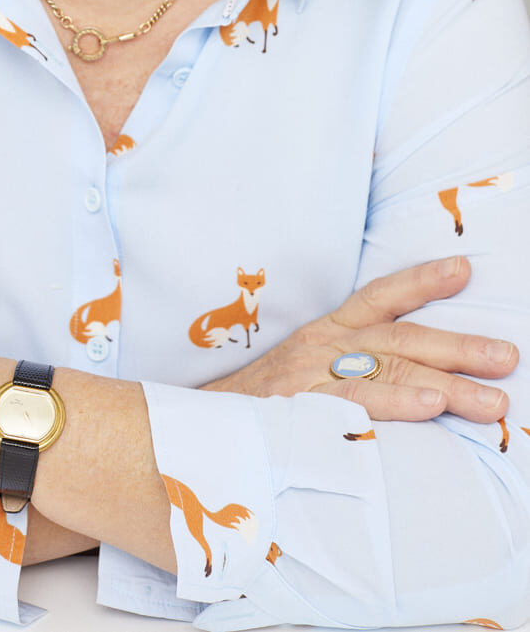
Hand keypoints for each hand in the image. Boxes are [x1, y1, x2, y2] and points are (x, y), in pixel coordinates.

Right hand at [201, 256, 517, 421]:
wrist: (201, 430)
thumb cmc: (263, 403)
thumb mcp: (304, 368)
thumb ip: (352, 363)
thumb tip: (419, 373)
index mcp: (325, 332)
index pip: (377, 297)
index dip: (420, 282)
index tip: (462, 270)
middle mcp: (321, 348)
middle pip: (397, 339)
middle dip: (456, 347)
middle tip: (507, 357)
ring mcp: (311, 379)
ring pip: (385, 372)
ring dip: (442, 383)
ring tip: (488, 399)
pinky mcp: (300, 412)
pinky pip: (352, 405)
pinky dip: (392, 405)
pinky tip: (428, 410)